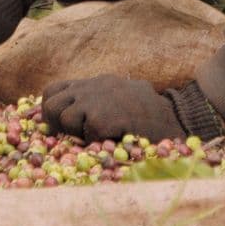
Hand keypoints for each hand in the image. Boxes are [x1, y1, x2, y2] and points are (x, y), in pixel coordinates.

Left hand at [41, 74, 185, 142]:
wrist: (174, 119)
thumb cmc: (147, 116)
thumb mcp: (117, 99)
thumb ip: (94, 103)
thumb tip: (63, 121)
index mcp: (93, 84)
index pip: (53, 91)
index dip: (52, 111)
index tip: (61, 127)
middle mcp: (91, 87)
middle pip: (50, 105)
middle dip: (58, 124)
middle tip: (76, 137)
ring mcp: (96, 100)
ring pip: (64, 119)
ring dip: (77, 133)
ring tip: (101, 135)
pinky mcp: (102, 117)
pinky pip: (85, 134)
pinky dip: (97, 141)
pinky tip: (116, 138)